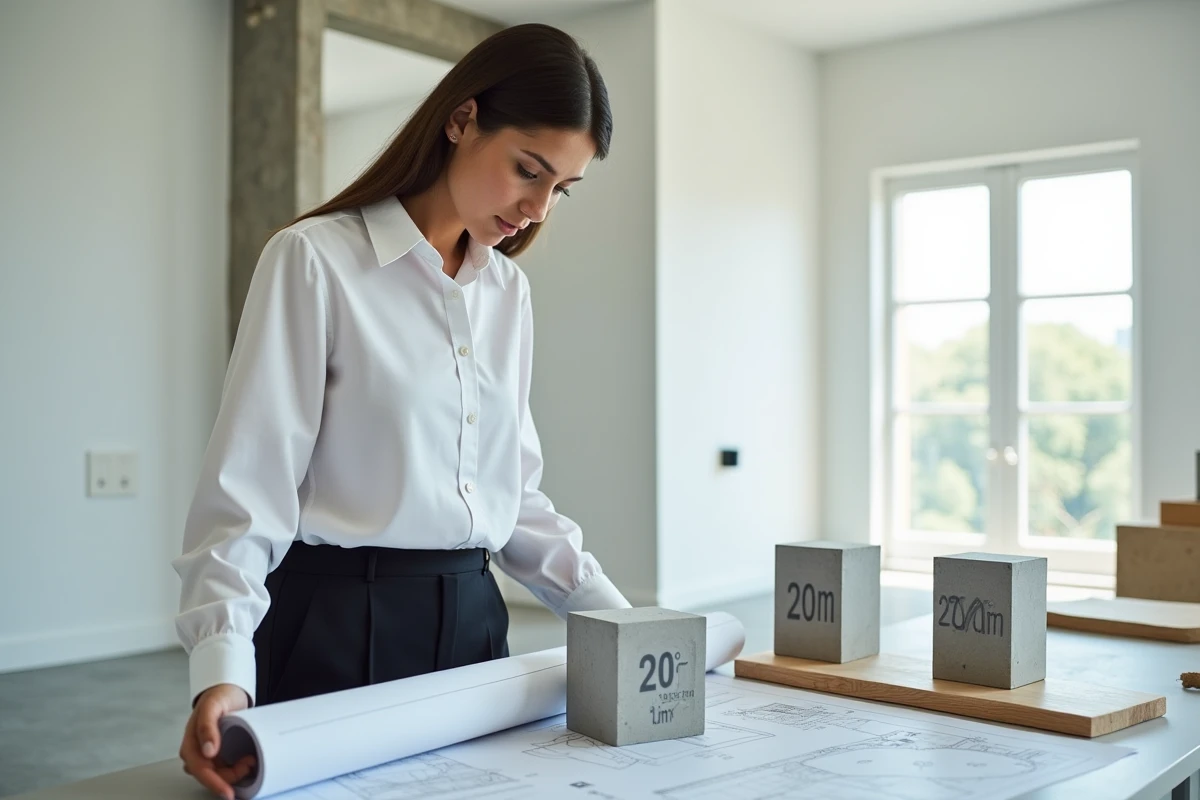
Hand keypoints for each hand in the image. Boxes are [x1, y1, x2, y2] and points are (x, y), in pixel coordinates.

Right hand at [179, 683, 254, 799]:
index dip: (213, 782)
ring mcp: (207, 754)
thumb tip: (208, 751)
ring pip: (217, 774)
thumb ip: (207, 726)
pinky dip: (235, 770)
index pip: (199, 769)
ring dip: (233, 774)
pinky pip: (224, 769)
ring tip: (249, 761)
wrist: (228, 690)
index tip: (228, 792)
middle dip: (228, 778)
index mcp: (191, 742)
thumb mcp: (212, 706)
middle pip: (209, 775)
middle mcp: (196, 752)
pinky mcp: (218, 754)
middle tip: (248, 766)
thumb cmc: (219, 696)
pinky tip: (246, 762)